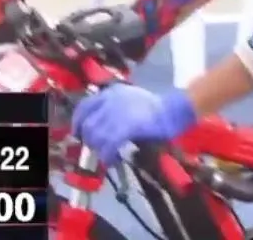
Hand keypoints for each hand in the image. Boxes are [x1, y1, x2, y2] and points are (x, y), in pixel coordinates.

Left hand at [72, 85, 196, 161]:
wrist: (174, 110)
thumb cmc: (154, 108)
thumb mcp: (129, 99)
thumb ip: (112, 109)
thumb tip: (97, 128)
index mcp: (111, 92)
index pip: (84, 106)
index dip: (78, 123)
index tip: (78, 134)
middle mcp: (111, 100)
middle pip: (88, 124)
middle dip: (90, 140)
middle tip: (98, 150)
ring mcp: (118, 113)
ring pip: (96, 136)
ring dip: (99, 150)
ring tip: (107, 157)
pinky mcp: (127, 127)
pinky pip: (109, 145)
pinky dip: (107, 156)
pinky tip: (112, 161)